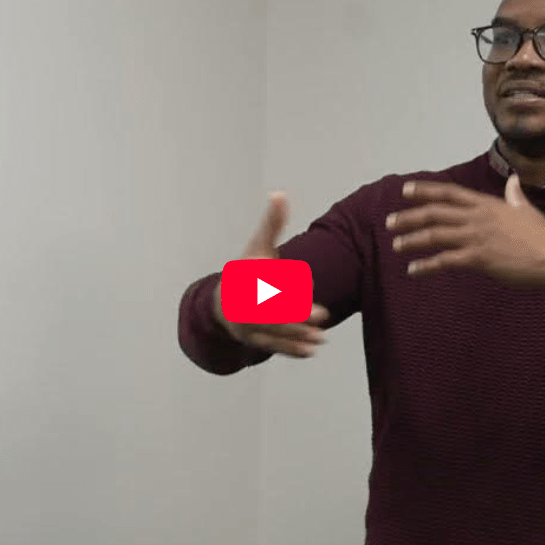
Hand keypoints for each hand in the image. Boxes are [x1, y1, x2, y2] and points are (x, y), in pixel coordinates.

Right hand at [212, 192, 329, 356]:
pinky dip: (291, 350)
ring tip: (322, 339)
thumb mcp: (258, 247)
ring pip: (272, 334)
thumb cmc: (248, 270)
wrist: (221, 302)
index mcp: (244, 280)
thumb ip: (272, 224)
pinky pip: (272, 347)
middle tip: (323, 317)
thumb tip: (280, 194)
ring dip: (297, 337)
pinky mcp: (252, 341)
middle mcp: (241, 305)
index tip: (306, 285)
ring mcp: (245, 326)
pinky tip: (312, 351)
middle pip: (269, 313)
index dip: (285, 288)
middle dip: (296, 316)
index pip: (264, 285)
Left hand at [386, 176, 544, 289]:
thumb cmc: (544, 237)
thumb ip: (514, 196)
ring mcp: (477, 237)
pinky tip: (414, 271)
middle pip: (435, 213)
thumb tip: (512, 180)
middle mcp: (478, 217)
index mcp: (487, 204)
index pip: (449, 193)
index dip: (425, 190)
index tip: (405, 190)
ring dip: (412, 240)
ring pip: (436, 235)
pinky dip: (427, 266)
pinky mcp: (480, 259)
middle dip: (409, 217)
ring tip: (397, 246)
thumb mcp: (527, 210)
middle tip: (390, 223)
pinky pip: (445, 261)